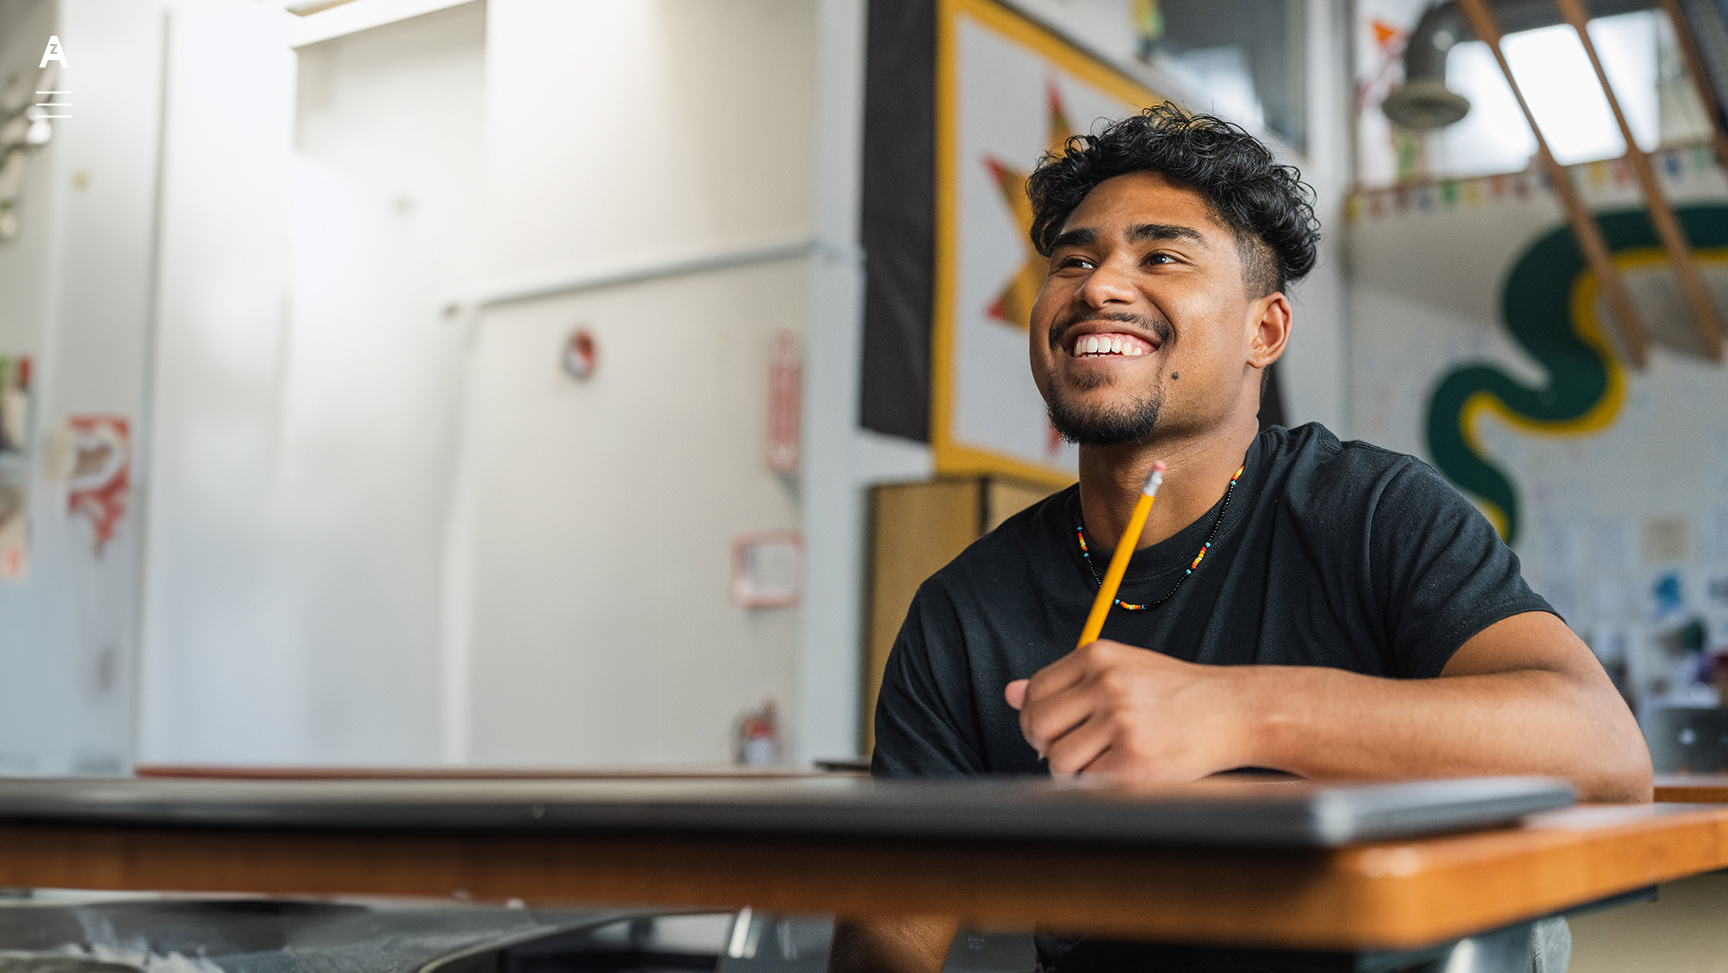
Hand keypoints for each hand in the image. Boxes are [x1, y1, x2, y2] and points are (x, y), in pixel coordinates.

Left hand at [1004, 640, 1248, 782]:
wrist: (1233, 711)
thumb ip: (1067, 682)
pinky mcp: (1135, 760)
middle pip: (1038, 724)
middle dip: (1043, 744)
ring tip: (1094, 764)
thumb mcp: (1120, 670)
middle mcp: (1107, 684)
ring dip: (1068, 770)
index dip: (1033, 716)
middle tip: (1065, 752)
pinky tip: (1117, 771)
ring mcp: (1121, 721)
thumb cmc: (1173, 694)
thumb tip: (1010, 693)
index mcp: (1098, 656)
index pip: (1035, 690)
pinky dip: (1095, 783)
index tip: (1049, 729)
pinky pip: (1088, 780)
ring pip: (1059, 757)